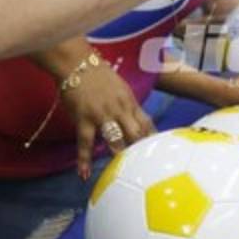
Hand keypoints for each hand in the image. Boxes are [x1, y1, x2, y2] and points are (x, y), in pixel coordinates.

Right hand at [62, 62, 154, 178]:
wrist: (78, 64)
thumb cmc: (99, 76)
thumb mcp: (121, 89)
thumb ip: (128, 106)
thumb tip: (135, 121)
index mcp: (131, 103)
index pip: (147, 124)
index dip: (153, 140)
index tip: (160, 154)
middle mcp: (120, 110)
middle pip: (136, 134)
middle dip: (141, 151)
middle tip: (145, 168)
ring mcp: (103, 115)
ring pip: (115, 140)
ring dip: (119, 156)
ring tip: (122, 173)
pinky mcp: (84, 119)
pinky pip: (85, 143)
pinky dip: (84, 160)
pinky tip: (84, 175)